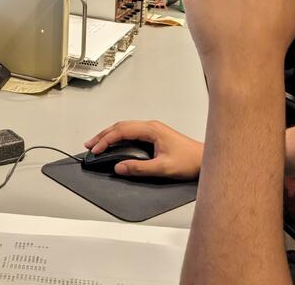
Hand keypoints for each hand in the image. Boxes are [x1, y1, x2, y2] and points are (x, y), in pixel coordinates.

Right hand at [84, 120, 202, 178]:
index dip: (106, 140)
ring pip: (125, 127)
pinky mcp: (154, 135)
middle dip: (103, 135)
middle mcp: (151, 126)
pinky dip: (119, 137)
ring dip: (110, 135)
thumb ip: (139, 168)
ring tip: (97, 143)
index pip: (122, 131)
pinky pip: (131, 132)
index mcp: (151, 129)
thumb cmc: (190, 161)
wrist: (205, 159)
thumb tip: (120, 167)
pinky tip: (114, 143)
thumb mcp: (163, 168)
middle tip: (90, 145)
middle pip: (120, 126)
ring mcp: (152, 129)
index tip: (96, 149)